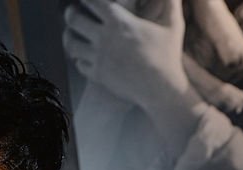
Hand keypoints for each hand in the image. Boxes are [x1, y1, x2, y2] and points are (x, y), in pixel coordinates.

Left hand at [63, 0, 188, 109]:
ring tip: (71, 34)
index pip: (92, 2)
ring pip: (71, 44)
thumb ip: (171, 2)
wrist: (159, 88)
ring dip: (69, 37)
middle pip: (74, 20)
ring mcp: (98, 58)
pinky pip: (79, 64)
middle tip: (71, 12)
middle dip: (71, 13)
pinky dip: (78, 59)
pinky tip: (82, 56)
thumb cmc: (167, 55)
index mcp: (119, 21)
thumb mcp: (172, 24)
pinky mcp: (97, 75)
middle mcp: (104, 38)